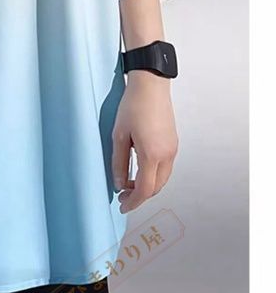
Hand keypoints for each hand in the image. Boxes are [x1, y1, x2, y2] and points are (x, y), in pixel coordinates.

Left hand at [111, 71, 178, 213]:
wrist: (151, 86)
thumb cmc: (133, 107)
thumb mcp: (119, 136)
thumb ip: (119, 163)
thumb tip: (119, 183)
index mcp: (152, 155)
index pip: (145, 190)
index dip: (134, 202)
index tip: (122, 206)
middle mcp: (167, 155)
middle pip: (156, 187)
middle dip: (140, 196)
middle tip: (122, 195)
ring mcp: (173, 149)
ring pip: (162, 178)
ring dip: (147, 186)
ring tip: (128, 184)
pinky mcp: (173, 143)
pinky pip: (165, 168)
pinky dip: (153, 175)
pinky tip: (139, 171)